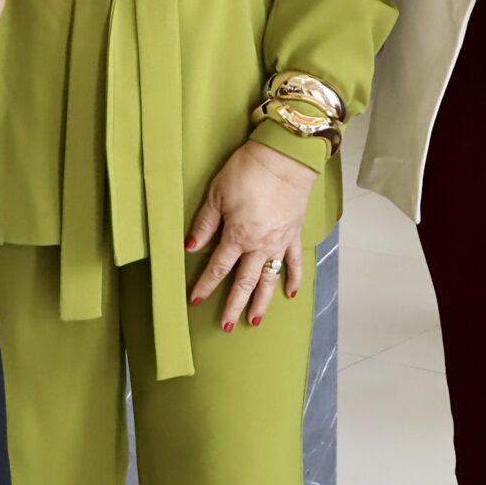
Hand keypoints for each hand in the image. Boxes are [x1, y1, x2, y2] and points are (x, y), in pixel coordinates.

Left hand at [185, 140, 318, 333]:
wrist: (284, 158)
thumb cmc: (248, 171)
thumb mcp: (217, 194)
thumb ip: (205, 223)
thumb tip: (190, 247)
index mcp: (237, 236)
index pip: (218, 267)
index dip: (206, 285)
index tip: (195, 300)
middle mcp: (259, 245)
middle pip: (244, 282)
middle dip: (234, 305)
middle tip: (227, 326)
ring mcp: (279, 242)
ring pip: (270, 279)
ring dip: (262, 301)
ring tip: (255, 320)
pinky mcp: (294, 234)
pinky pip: (295, 261)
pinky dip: (294, 278)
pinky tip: (291, 294)